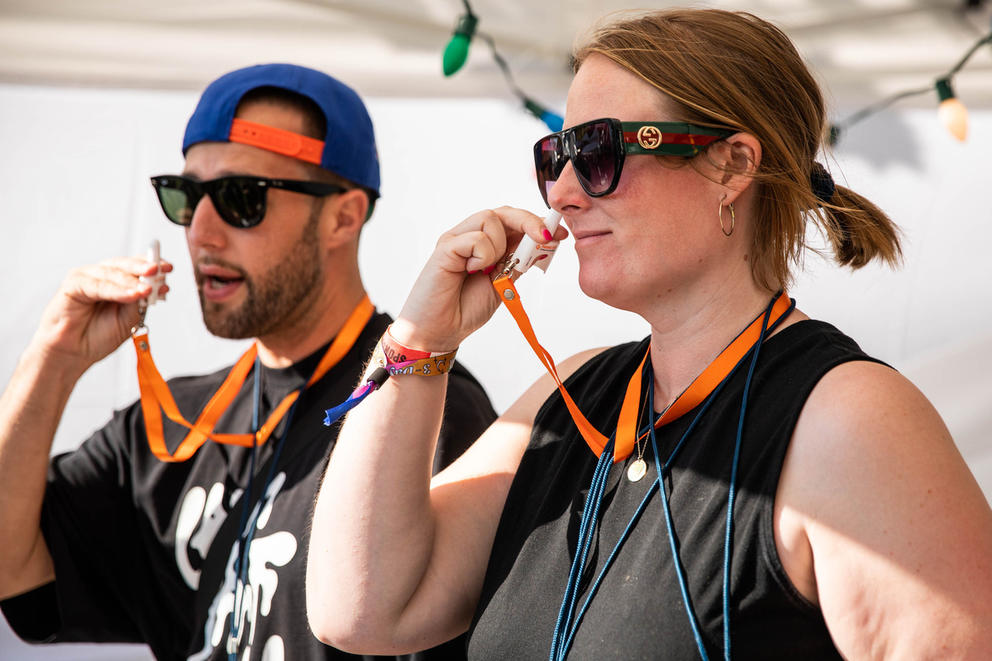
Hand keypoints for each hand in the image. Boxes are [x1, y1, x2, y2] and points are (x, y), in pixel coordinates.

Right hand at [31, 256, 172, 375]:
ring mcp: (87, 278)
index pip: (137, 268)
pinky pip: (98, 285)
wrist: (74, 352)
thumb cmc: (99, 335)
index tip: (169, 268)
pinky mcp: (73, 285)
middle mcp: (103, 276)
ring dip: (133, 281)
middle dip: (145, 268)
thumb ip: (139, 301)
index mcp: (118, 282)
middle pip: (126, 265)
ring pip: (113, 273)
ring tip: (148, 289)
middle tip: (159, 270)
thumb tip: (153, 287)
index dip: (153, 266)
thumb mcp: (129, 319)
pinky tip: (132, 294)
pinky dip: (117, 290)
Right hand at [392, 206, 566, 350]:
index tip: (559, 234)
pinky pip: (475, 238)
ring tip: (486, 270)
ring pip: (490, 219)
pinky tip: (470, 272)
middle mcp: (470, 237)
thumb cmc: (465, 309)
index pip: (513, 221)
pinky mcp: (445, 248)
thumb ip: (517, 262)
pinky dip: (481, 255)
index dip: (536, 223)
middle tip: (546, 237)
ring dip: (499, 246)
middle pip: (503, 212)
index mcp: (486, 245)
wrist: (440, 331)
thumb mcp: (502, 284)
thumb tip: (543, 244)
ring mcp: (456, 240)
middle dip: (529, 221)